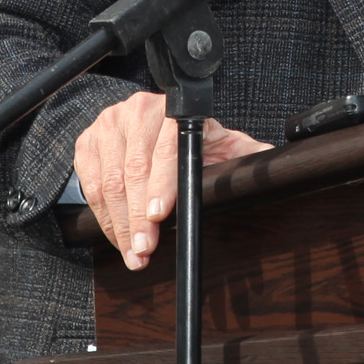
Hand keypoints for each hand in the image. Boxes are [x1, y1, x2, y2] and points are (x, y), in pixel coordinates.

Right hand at [73, 91, 269, 270]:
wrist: (157, 122)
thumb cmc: (194, 141)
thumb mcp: (224, 144)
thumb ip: (247, 154)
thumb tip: (274, 163)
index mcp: (175, 111)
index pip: (166, 149)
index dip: (162, 184)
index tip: (160, 216)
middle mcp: (138, 111)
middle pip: (133, 171)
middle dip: (138, 217)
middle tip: (144, 249)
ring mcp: (109, 124)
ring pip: (108, 182)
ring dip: (120, 224)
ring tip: (133, 252)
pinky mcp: (88, 142)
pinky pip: (89, 185)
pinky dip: (103, 215)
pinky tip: (117, 235)